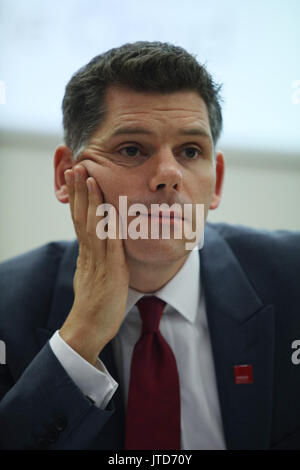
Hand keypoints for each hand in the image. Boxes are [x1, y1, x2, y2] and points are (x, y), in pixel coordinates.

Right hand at [59, 165, 128, 364]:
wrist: (88, 328)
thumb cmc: (94, 303)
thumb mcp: (91, 275)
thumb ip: (93, 257)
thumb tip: (93, 245)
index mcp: (87, 253)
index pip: (80, 219)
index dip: (78, 197)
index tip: (76, 177)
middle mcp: (90, 253)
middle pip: (82, 216)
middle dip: (80, 191)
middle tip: (77, 167)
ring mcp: (99, 261)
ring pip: (93, 225)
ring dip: (91, 201)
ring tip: (88, 178)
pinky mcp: (111, 272)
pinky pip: (111, 246)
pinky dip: (110, 227)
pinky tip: (110, 210)